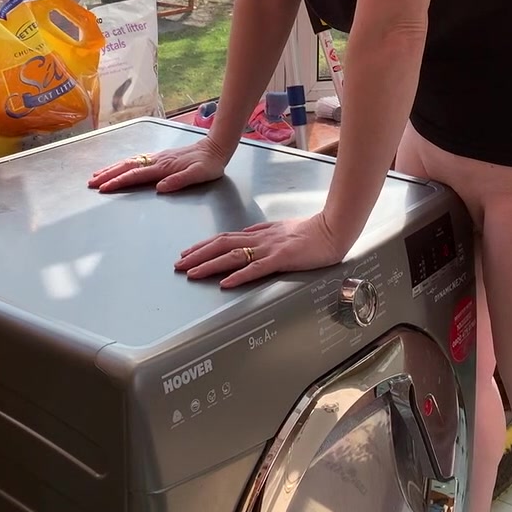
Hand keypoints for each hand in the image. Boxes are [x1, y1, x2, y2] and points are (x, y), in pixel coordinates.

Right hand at [88, 135, 227, 193]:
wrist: (216, 148)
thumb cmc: (209, 164)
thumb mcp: (199, 175)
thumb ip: (179, 181)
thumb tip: (160, 188)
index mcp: (164, 167)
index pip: (135, 175)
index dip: (118, 182)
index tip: (103, 188)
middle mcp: (157, 160)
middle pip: (127, 167)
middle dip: (108, 175)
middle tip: (91, 183)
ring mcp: (158, 157)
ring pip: (130, 162)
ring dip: (113, 168)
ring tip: (98, 175)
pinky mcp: (161, 156)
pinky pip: (137, 159)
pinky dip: (124, 163)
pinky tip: (120, 166)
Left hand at [175, 212, 346, 287]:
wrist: (333, 230)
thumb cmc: (311, 232)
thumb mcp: (282, 228)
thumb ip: (263, 233)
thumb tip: (246, 236)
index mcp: (260, 233)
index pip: (225, 238)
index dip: (203, 246)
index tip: (187, 253)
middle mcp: (260, 239)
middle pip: (222, 245)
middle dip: (198, 255)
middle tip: (179, 264)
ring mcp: (270, 248)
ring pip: (233, 256)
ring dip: (210, 265)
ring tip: (192, 273)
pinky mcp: (282, 258)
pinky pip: (256, 268)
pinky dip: (239, 275)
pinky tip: (225, 283)